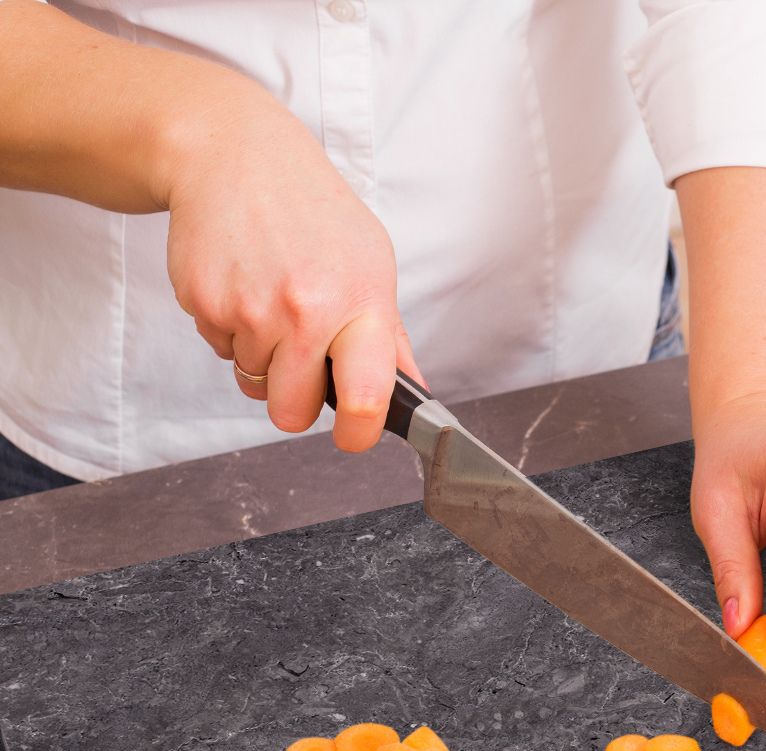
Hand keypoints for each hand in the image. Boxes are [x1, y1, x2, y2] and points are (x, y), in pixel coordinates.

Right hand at [162, 92, 420, 452]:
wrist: (233, 152)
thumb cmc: (312, 211)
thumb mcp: (371, 262)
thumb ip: (390, 338)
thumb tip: (414, 393)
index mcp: (360, 304)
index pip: (366, 396)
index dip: (359, 431)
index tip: (355, 434)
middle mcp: (305, 311)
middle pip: (291, 413)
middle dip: (294, 400)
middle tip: (300, 360)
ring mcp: (249, 309)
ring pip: (253, 382)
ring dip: (260, 355)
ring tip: (269, 297)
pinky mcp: (203, 302)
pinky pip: (220, 350)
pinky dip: (230, 329)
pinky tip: (242, 282)